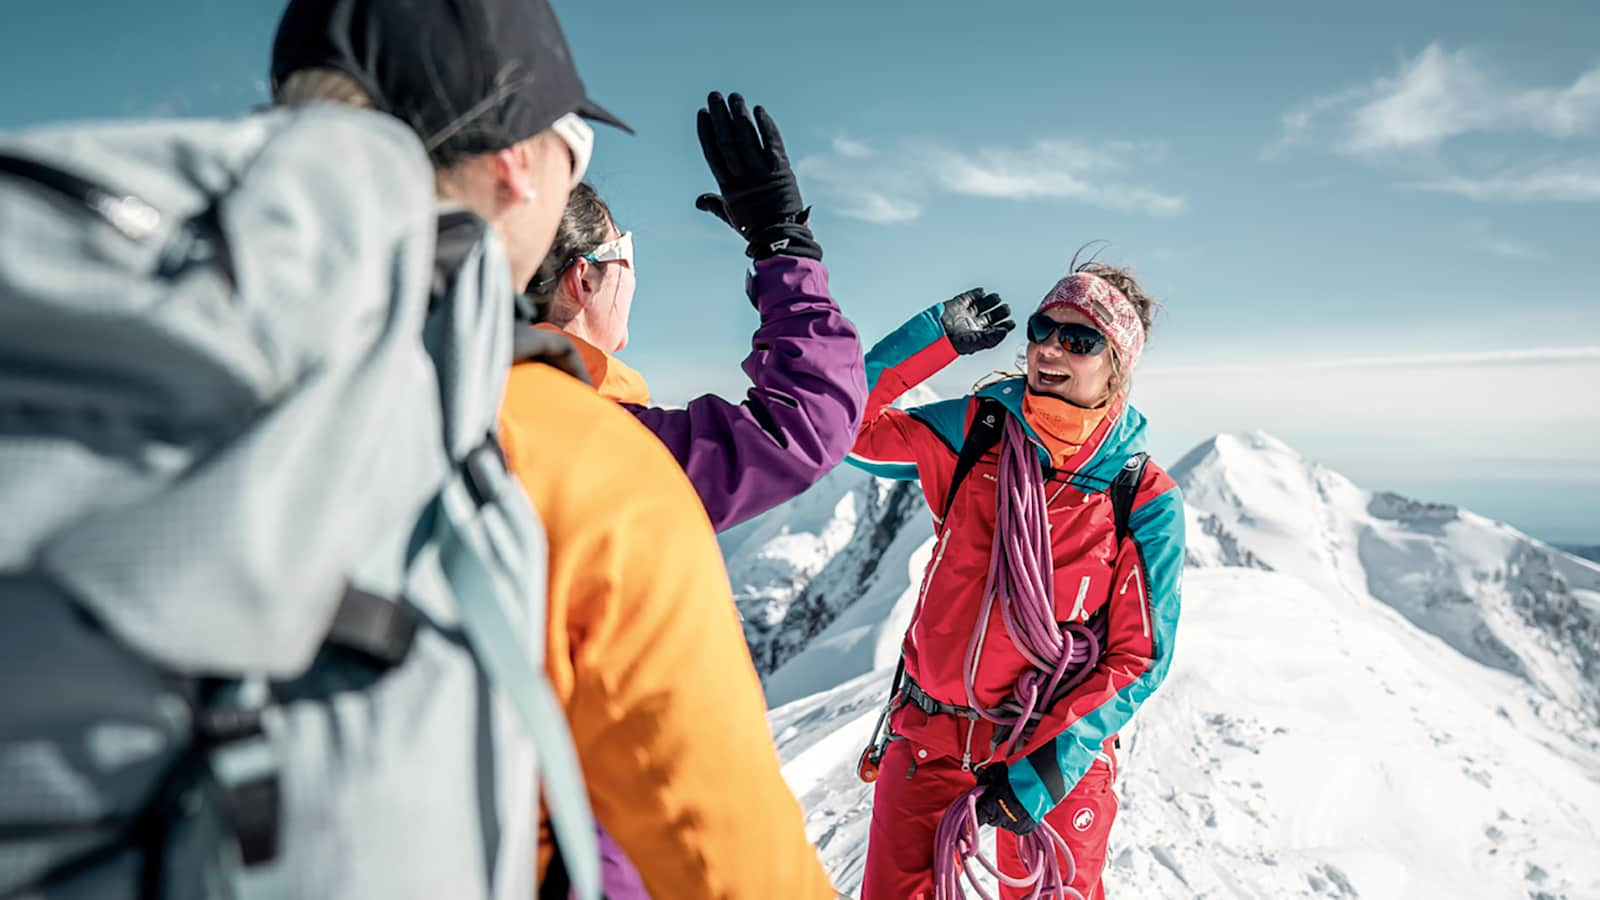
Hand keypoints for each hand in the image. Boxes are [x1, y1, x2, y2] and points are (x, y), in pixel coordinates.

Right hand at [695, 91, 821, 260]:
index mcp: (728, 188)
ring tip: (735, 97)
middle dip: (720, 116)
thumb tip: (698, 201)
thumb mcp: (731, 217)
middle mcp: (743, 177)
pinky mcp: (782, 171)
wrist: (782, 239)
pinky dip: (766, 126)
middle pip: (728, 141)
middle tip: (714, 95)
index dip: (707, 132)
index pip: (713, 153)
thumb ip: (714, 204)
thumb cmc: (755, 230)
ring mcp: (762, 173)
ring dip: (740, 115)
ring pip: (748, 138)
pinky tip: (759, 110)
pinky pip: (772, 143)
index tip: (702, 113)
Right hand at [939, 288, 1013, 354]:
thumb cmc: (953, 342)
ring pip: (980, 306)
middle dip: (999, 313)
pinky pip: (969, 297)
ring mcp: (965, 314)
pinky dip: (976, 294)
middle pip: (989, 317)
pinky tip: (982, 292)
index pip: (994, 330)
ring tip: (997, 298)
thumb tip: (1005, 332)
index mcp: (978, 335)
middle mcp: (972, 324)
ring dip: (990, 301)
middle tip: (1007, 309)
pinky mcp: (957, 304)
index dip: (1004, 326)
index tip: (1012, 323)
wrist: (936, 332)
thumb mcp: (977, 342)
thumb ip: (993, 337)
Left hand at [973, 763, 1038, 835]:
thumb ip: (984, 780)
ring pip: (1005, 823)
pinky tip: (1022, 808)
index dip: (977, 813)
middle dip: (994, 810)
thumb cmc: (1016, 777)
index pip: (977, 817)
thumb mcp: (993, 772)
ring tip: (1014, 801)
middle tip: (1000, 798)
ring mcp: (1013, 825)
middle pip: (991, 819)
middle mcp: (999, 818)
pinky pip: (1018, 827)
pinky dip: (1019, 819)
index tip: (978, 811)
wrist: (1038, 782)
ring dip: (1007, 815)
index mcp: (988, 807)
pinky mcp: (1025, 828)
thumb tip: (981, 782)